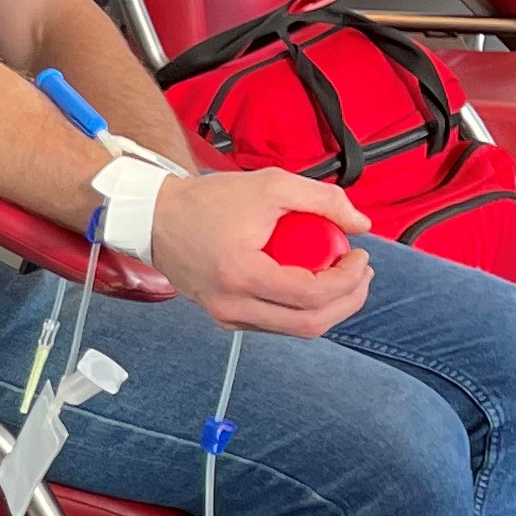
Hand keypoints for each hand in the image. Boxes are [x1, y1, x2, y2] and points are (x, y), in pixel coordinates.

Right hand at [147, 166, 372, 337]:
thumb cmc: (206, 202)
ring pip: (295, 329)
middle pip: (310, 324)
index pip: (312, 295)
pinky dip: (301, 308)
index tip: (359, 255)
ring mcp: (226, 315)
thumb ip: (323, 199)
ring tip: (341, 277)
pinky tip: (310, 283)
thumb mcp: (271, 185)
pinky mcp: (224, 316)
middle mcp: (232, 305)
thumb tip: (360, 224)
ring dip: (328, 308)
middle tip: (360, 274)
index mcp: (242, 275)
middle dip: (347, 301)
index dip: (348, 279)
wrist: (155, 218)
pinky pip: (275, 324)